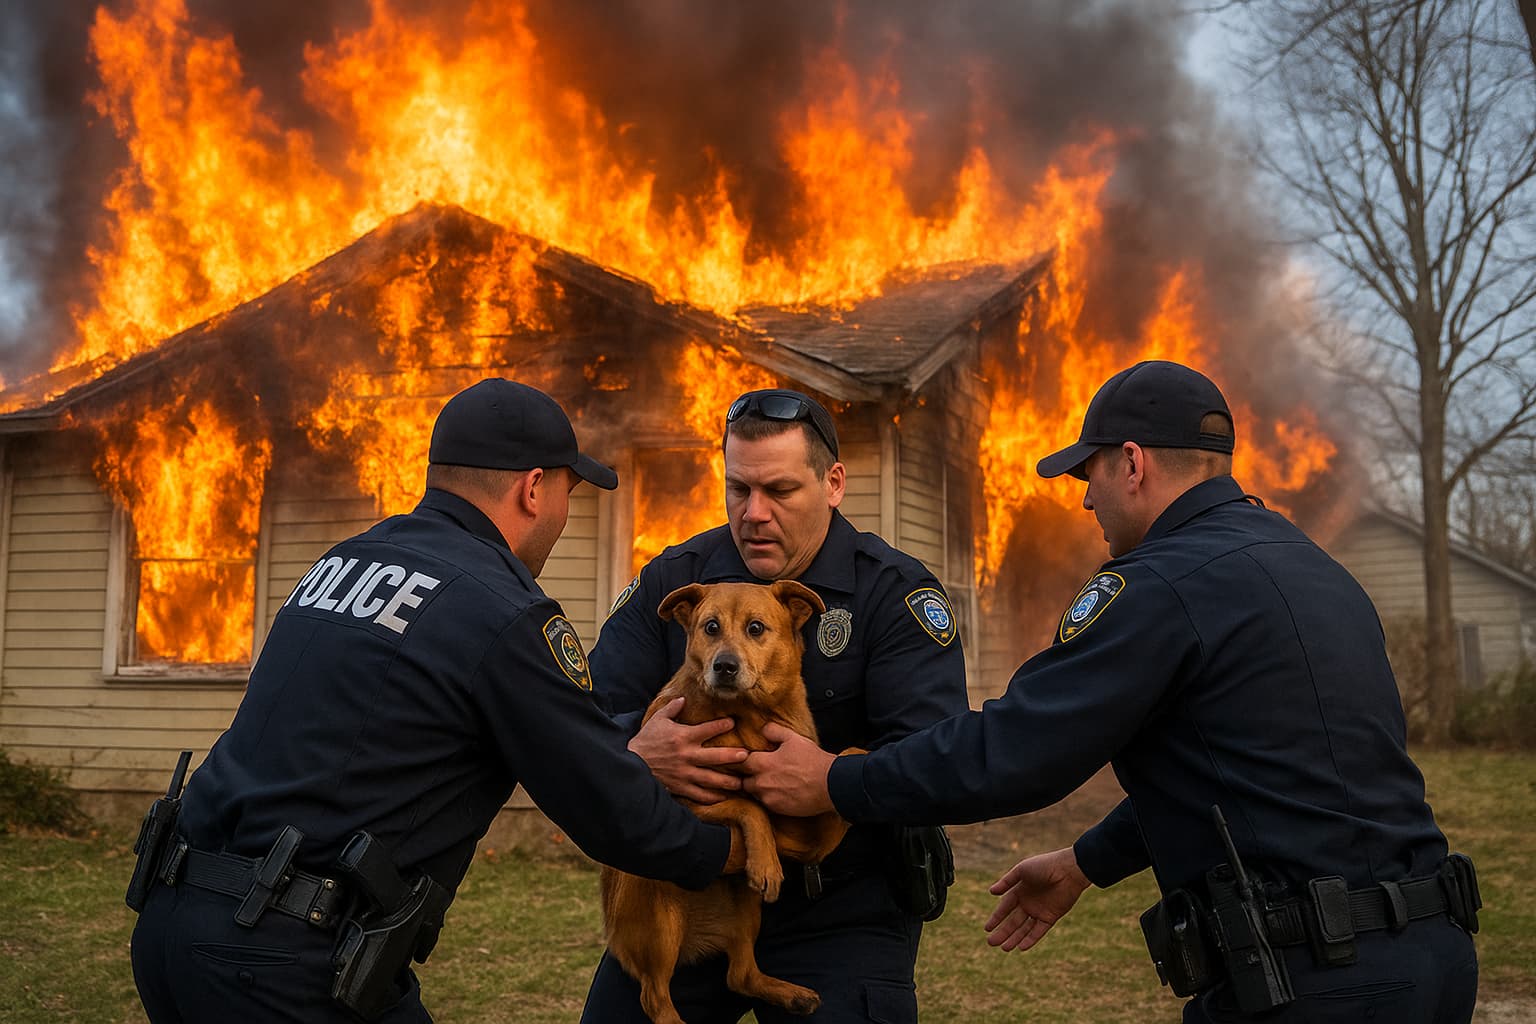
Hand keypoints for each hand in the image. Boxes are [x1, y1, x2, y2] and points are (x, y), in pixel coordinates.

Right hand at [629, 697, 746, 803]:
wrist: (630, 764)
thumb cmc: (645, 741)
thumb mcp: (657, 720)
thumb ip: (672, 709)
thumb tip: (683, 698)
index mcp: (683, 736)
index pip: (708, 729)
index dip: (722, 725)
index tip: (733, 723)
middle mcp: (687, 755)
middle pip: (716, 757)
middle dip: (734, 756)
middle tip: (748, 756)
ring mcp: (685, 773)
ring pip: (712, 779)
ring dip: (729, 781)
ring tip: (742, 783)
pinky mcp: (681, 787)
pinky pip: (700, 795)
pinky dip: (713, 797)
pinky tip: (724, 797)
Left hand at [741, 722, 835, 815]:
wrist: (831, 785)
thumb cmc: (813, 761)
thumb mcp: (794, 739)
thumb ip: (774, 731)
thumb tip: (762, 730)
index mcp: (763, 764)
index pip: (738, 761)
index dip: (740, 759)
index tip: (743, 757)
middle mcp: (761, 783)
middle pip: (742, 780)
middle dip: (746, 775)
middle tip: (756, 770)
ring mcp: (768, 798)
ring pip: (753, 793)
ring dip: (757, 787)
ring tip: (769, 780)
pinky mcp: (777, 810)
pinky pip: (765, 803)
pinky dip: (768, 797)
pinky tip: (779, 790)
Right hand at [984, 846, 1091, 951]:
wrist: (1068, 870)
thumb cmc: (1044, 866)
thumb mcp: (1022, 870)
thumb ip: (1007, 882)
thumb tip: (991, 892)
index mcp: (1020, 891)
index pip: (1005, 907)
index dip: (996, 918)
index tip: (987, 928)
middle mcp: (1028, 903)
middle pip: (1013, 921)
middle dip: (1002, 932)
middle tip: (991, 943)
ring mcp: (1039, 911)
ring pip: (1024, 929)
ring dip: (1014, 939)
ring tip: (1004, 949)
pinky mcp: (1051, 917)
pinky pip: (1039, 931)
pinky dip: (1030, 939)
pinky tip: (1021, 947)